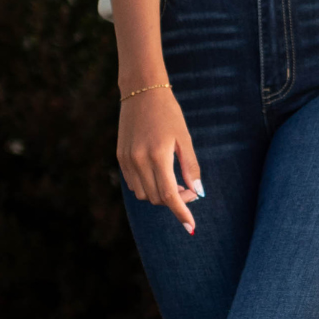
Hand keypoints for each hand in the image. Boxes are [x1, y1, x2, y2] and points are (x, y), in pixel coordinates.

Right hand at [118, 89, 202, 232]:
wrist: (141, 91)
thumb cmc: (168, 112)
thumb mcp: (185, 138)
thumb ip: (191, 167)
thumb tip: (198, 193)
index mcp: (157, 156)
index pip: (170, 195)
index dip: (181, 212)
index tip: (191, 227)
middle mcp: (139, 161)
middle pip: (157, 198)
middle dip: (175, 200)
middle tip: (189, 188)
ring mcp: (127, 160)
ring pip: (144, 195)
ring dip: (160, 195)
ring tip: (174, 180)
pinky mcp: (120, 157)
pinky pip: (134, 184)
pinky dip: (147, 186)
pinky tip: (158, 173)